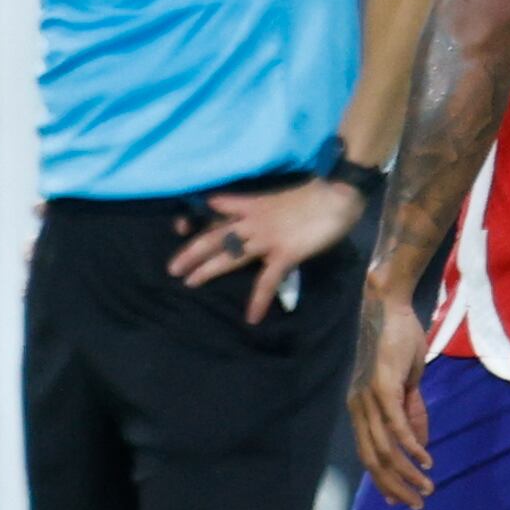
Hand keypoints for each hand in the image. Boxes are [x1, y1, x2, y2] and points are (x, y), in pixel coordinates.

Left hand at [167, 175, 363, 323]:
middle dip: (192, 252)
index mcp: (254, 205)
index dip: (199, 219)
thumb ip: (267, 207)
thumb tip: (257, 216)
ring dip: (208, 270)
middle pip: (215, 236)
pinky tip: (252, 317)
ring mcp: (267, 237)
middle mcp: (254, 221)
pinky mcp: (285, 253)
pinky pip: (267, 281)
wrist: (338, 193)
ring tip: (190, 283)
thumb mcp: (283, 196)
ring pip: (230, 254)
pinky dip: (259, 299)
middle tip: (172, 268)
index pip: (218, 210)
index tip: (179, 227)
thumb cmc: (317, 192)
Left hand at [350, 287, 433, 508]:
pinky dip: (411, 447)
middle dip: (395, 487)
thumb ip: (412, 413)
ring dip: (406, 473)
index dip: (383, 481)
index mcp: (361, 409)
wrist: (387, 304)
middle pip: (373, 460)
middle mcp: (358, 407)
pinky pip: (395, 425)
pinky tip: (426, 461)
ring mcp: (367, 398)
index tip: (400, 501)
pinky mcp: (381, 386)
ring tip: (427, 488)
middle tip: (417, 504)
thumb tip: (419, 445)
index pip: (369, 455)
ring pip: (384, 448)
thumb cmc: (397, 341)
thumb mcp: (406, 384)